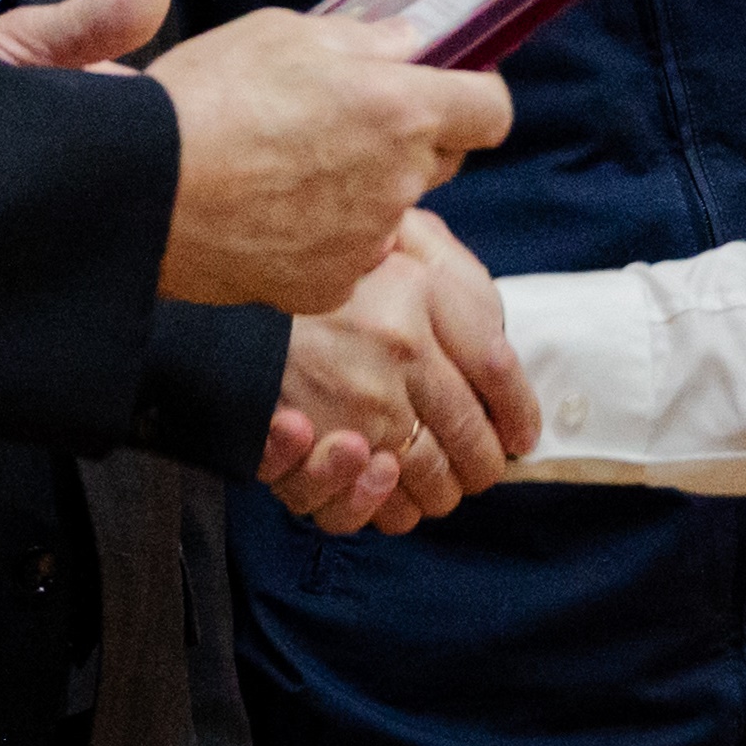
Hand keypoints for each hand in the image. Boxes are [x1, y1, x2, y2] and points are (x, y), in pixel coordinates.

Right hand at [151, 11, 511, 315]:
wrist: (140, 189)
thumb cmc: (207, 97)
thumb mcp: (285, 33)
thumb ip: (365, 40)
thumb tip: (408, 44)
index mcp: (401, 107)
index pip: (492, 110)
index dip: (472, 96)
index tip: (445, 89)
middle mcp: (398, 180)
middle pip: (440, 159)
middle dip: (409, 139)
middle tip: (343, 121)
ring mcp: (366, 240)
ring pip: (387, 207)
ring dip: (359, 189)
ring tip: (287, 168)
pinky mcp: (328, 285)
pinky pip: (346, 254)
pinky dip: (321, 237)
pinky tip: (269, 213)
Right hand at [263, 215, 539, 535]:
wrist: (222, 292)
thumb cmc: (326, 271)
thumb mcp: (400, 241)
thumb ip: (453, 279)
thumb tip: (501, 340)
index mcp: (420, 298)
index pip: (499, 372)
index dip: (521, 412)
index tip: (523, 434)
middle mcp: (395, 353)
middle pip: (474, 442)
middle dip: (484, 464)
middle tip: (480, 466)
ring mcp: (351, 405)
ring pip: (427, 480)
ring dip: (437, 489)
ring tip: (432, 477)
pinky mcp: (305, 444)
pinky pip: (362, 501)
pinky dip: (379, 504)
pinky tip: (380, 481)